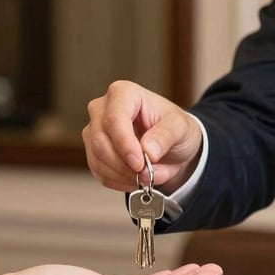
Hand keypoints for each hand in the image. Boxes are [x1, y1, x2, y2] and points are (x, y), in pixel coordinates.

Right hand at [82, 80, 202, 193]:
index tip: (140, 163)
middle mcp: (103, 108)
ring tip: (147, 177)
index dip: (125, 144)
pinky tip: (135, 179)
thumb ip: (166, 136)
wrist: (172, 144)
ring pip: (97, 159)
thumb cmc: (174, 128)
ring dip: (123, 175)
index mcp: (123, 93)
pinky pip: (99, 172)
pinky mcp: (93, 151)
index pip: (114, 118)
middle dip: (124, 165)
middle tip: (148, 175)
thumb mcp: (181, 127)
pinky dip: (119, 181)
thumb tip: (148, 150)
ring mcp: (94, 130)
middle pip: (101, 141)